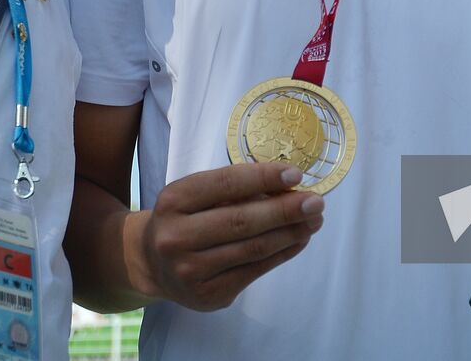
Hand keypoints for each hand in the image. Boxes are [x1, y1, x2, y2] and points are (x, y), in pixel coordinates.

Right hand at [126, 162, 323, 310]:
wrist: (153, 263)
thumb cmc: (184, 218)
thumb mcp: (196, 194)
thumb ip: (234, 189)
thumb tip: (288, 187)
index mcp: (174, 201)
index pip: (226, 184)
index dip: (264, 178)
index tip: (296, 175)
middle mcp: (177, 237)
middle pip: (242, 221)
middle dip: (286, 210)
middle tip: (317, 202)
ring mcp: (191, 271)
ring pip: (252, 249)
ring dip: (291, 233)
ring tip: (314, 220)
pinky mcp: (208, 295)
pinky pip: (254, 272)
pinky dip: (282, 254)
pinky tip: (298, 240)